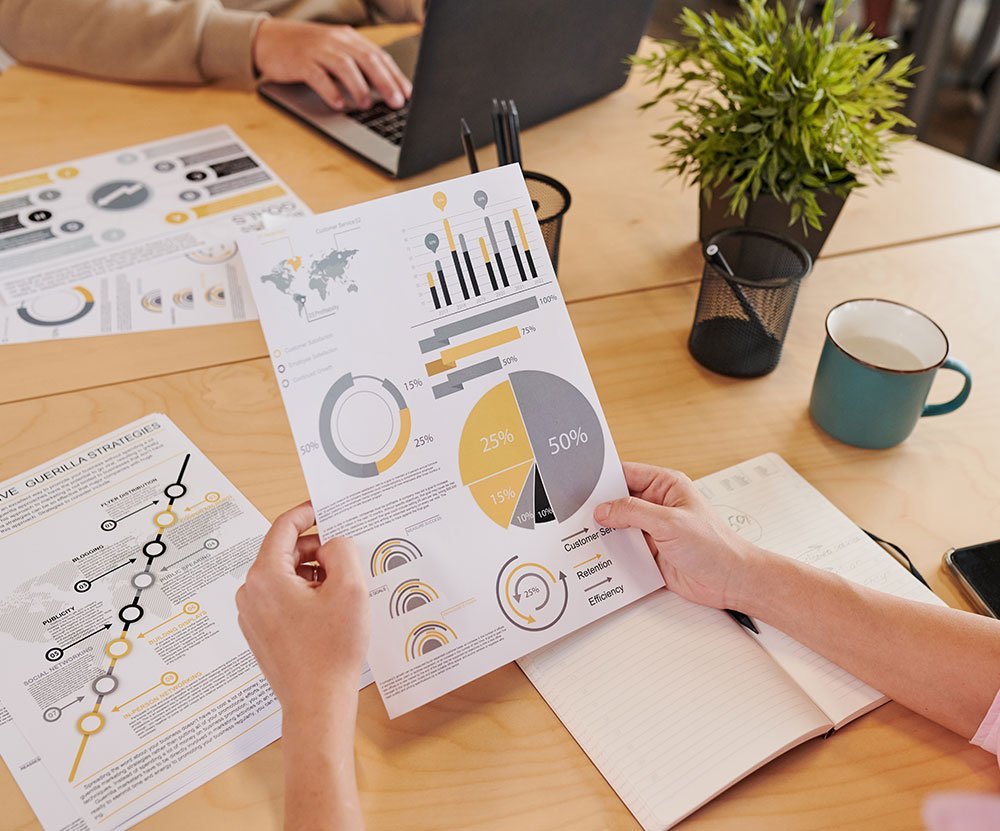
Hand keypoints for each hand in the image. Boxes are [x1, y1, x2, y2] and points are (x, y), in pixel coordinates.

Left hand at [236, 502, 369, 716]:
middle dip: (318, 551)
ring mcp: (253, 615)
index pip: (284, 528)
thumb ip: (342, 551)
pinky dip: (307, 595)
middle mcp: (252, 593)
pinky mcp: (262, 632)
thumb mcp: (349, 589)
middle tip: (348, 560)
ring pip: (286, 577)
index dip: (307, 514)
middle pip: (286, 553)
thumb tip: (333, 544)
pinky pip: (284, 599)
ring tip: (342, 594)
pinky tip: (331, 612)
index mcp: (266, 576)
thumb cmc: (331, 651)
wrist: (317, 703)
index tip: (325, 508)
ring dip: (315, 575)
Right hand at [252, 19, 411, 110]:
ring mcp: (317, 49)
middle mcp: (335, 41)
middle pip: (367, 60)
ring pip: (345, 66)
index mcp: (348, 38)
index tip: (408, 94)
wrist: (268, 39)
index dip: (395, 75)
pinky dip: (330, 90)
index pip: (378, 56)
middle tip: (396, 102)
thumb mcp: (334, 53)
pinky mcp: (300, 61)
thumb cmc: (306, 51)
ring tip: (367, 105)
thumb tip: (384, 89)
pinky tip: (339, 104)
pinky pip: (318, 75)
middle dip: (385, 82)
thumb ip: (356, 66)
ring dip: (359, 87)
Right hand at [594, 463, 767, 609]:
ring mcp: (652, 530)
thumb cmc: (715, 546)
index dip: (603, 478)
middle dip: (598, 508)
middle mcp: (657, 505)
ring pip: (618, 527)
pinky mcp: (650, 553)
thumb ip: (633, 512)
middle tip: (574, 513)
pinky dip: (611, 553)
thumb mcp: (670, 522)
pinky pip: (623, 549)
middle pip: (618, 501)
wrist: (731, 581)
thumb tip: (604, 509)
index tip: (580, 484)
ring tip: (579, 535)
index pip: (626, 474)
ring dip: (603, 533)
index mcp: (665, 486)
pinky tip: (597, 556)